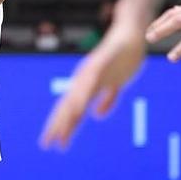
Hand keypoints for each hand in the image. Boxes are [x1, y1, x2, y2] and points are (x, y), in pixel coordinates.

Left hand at [41, 22, 145, 149]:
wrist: (133, 35)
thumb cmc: (124, 58)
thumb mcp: (116, 83)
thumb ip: (107, 99)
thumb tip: (97, 115)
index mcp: (86, 85)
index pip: (70, 110)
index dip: (62, 127)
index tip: (54, 144)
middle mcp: (84, 80)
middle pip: (69, 106)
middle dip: (58, 126)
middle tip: (47, 143)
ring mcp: (92, 71)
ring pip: (77, 95)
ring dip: (69, 114)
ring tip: (61, 130)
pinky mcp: (103, 62)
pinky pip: (92, 80)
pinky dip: (85, 93)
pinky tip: (81, 105)